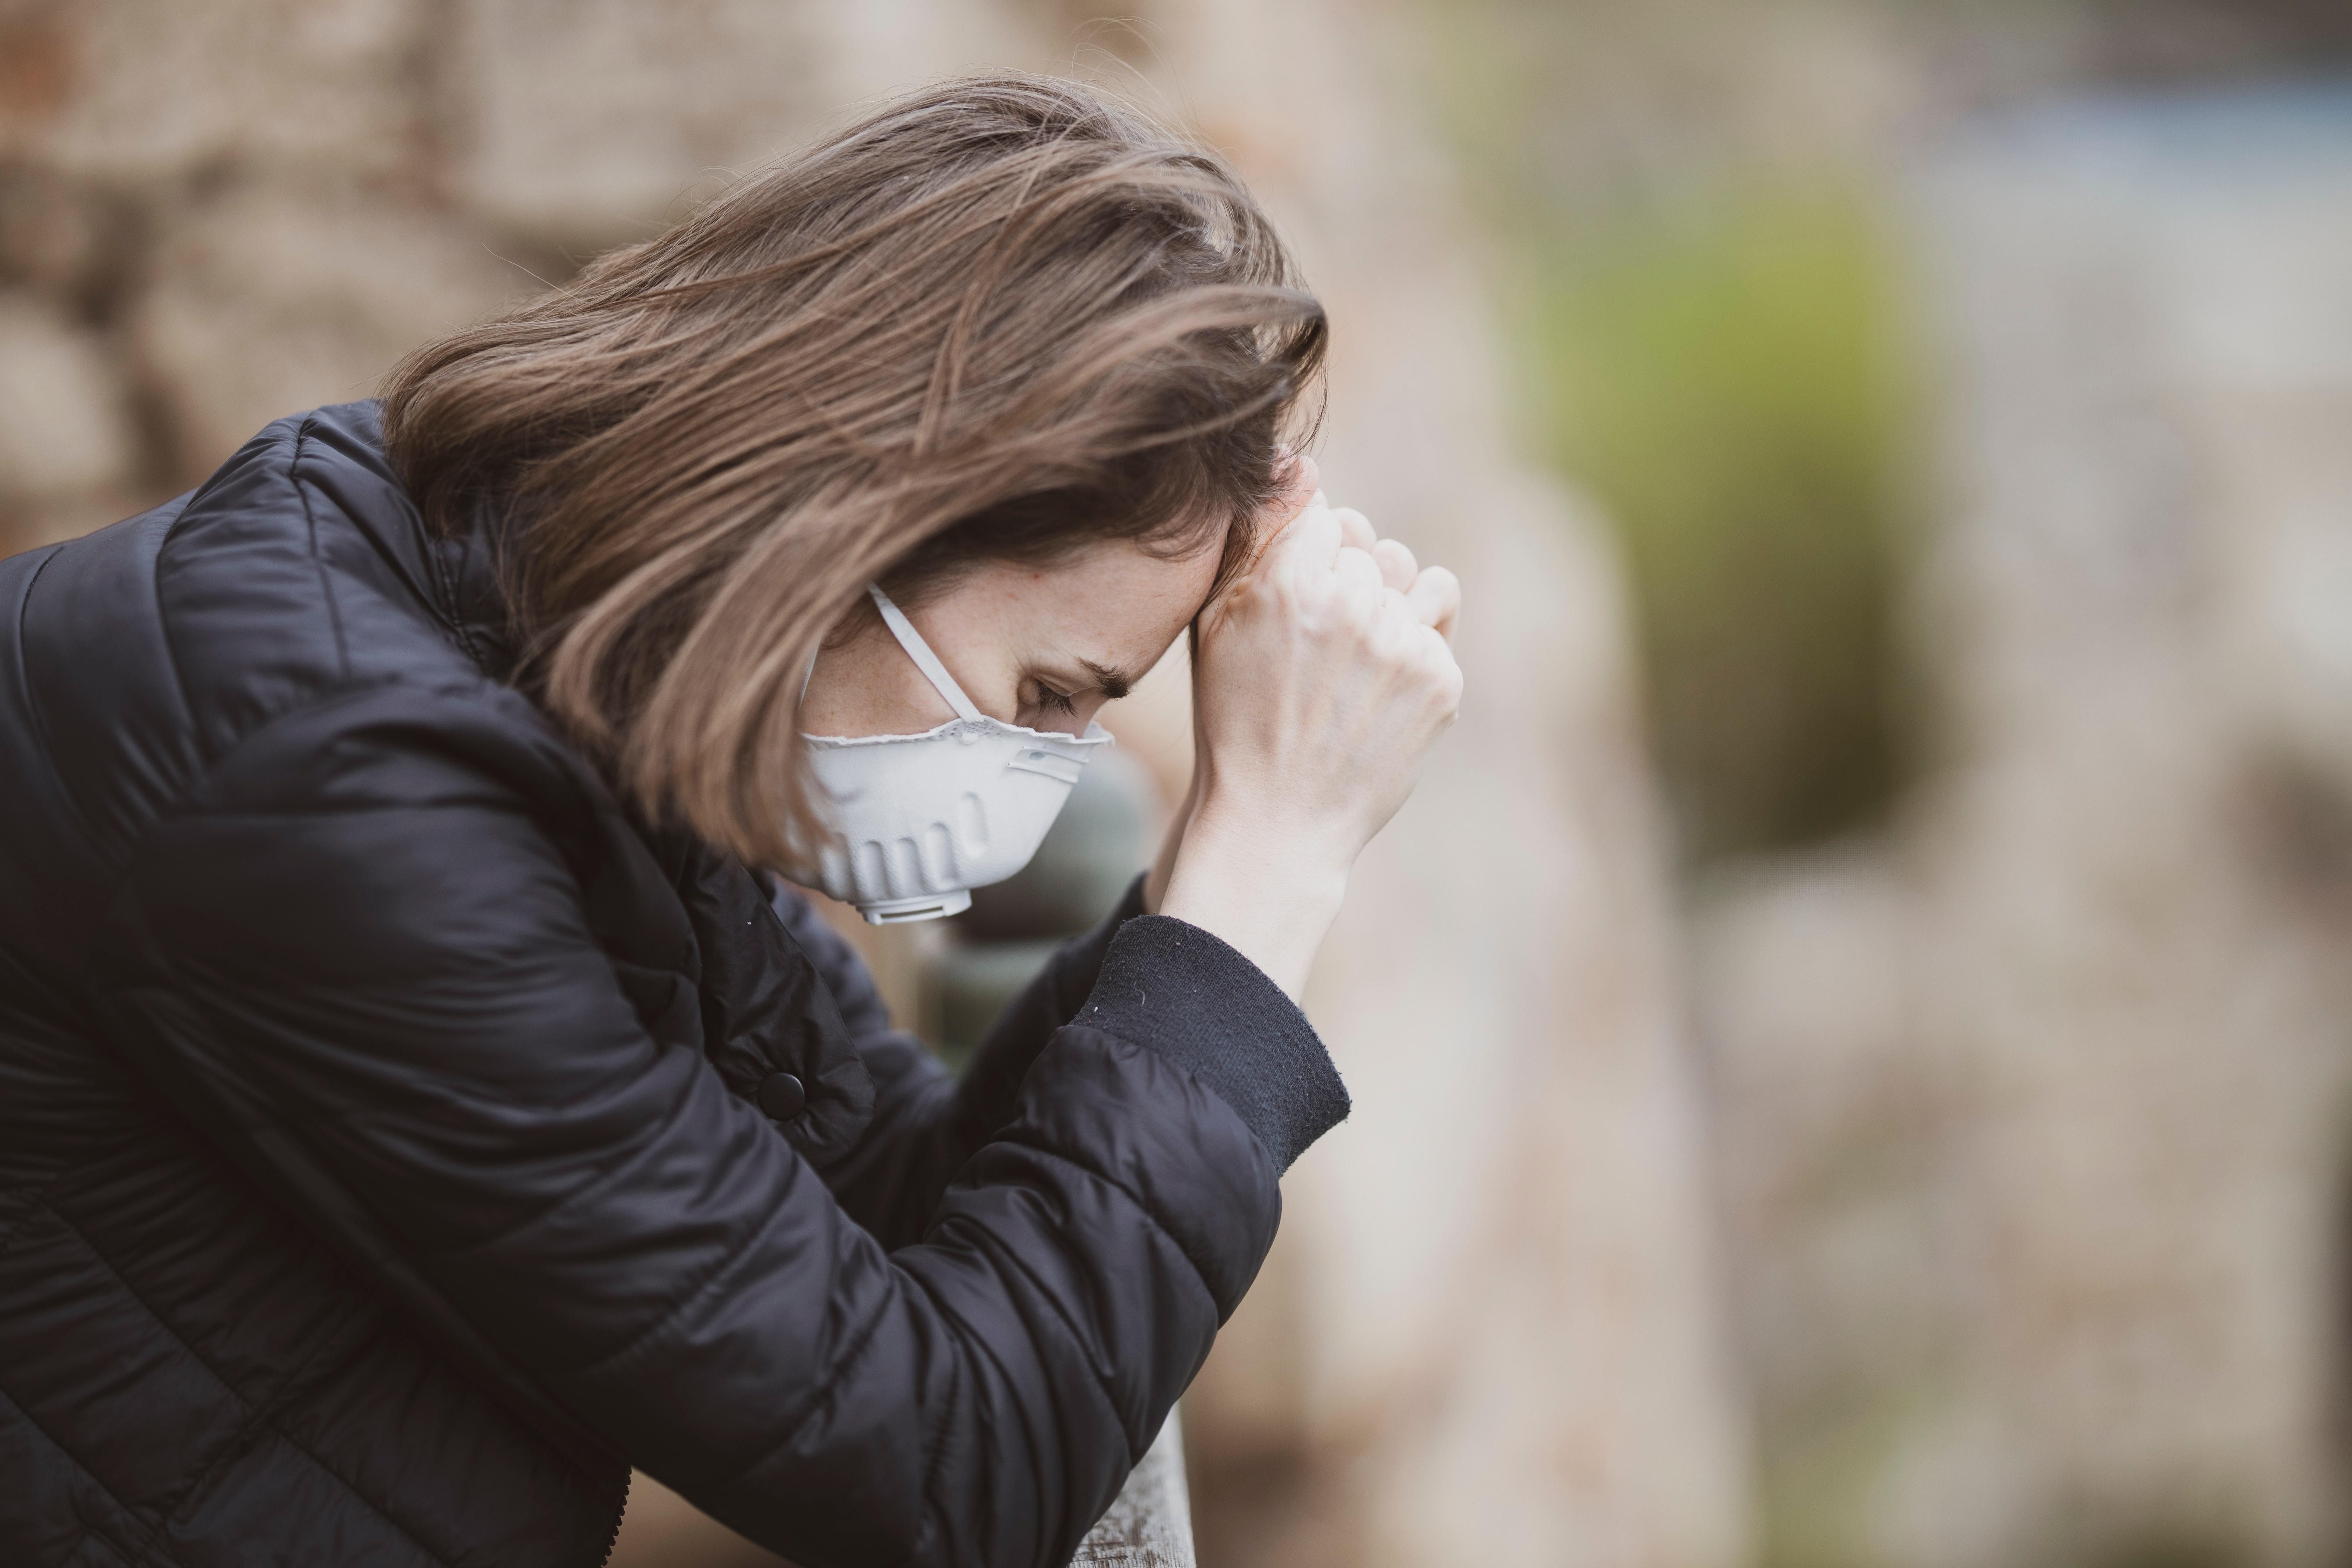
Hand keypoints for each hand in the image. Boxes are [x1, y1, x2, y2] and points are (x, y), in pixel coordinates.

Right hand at [1151, 458, 1461, 997]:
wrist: (1278, 822)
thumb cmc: (1235, 719)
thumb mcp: (1216, 625)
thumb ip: (1255, 538)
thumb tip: (1302, 464)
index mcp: (1289, 584)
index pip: (1323, 514)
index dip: (1307, 555)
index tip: (1293, 600)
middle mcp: (1352, 606)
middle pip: (1367, 544)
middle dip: (1345, 580)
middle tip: (1316, 646)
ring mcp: (1403, 645)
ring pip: (1410, 576)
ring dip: (1386, 604)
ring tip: (1350, 661)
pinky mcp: (1441, 681)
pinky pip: (1438, 618)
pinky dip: (1413, 645)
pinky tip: (1376, 688)